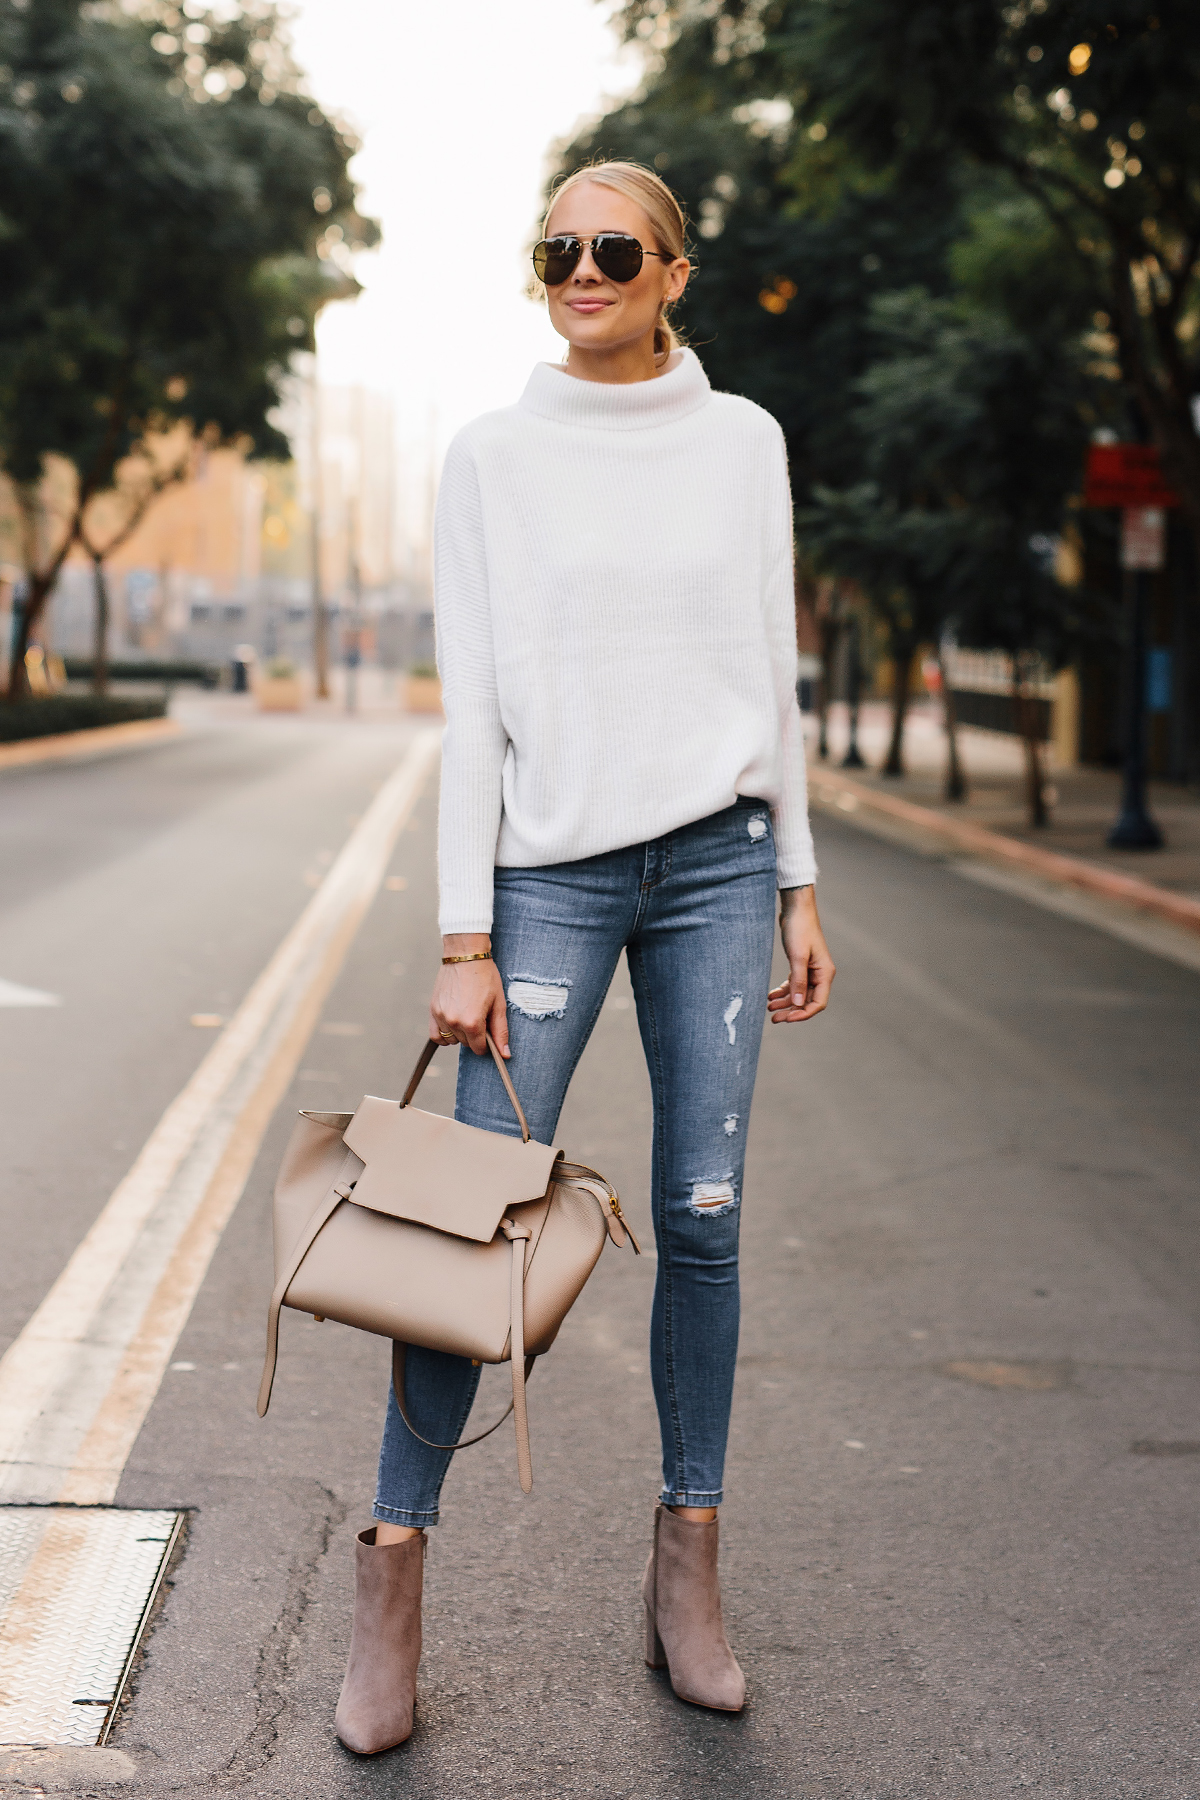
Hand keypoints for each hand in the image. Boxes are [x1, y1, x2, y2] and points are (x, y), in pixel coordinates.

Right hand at [430, 934, 509, 1056]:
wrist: (466, 956)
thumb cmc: (486, 977)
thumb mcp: (498, 1004)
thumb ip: (500, 1031)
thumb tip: (504, 1054)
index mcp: (472, 1022)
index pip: (479, 1048)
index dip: (486, 1043)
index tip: (489, 1032)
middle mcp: (454, 1022)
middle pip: (465, 1044)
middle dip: (474, 1036)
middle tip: (480, 1016)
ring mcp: (441, 1016)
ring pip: (451, 1039)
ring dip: (460, 1034)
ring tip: (467, 1016)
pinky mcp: (433, 1010)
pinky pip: (435, 1035)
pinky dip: (444, 1034)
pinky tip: (453, 1024)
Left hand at [768, 886, 834, 1023]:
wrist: (795, 909)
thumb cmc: (799, 929)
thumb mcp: (797, 957)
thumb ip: (798, 982)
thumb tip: (798, 1005)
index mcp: (824, 973)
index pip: (818, 1003)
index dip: (803, 1014)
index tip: (786, 1019)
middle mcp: (819, 974)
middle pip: (807, 1001)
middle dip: (791, 1011)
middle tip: (774, 1018)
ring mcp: (810, 970)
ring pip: (798, 994)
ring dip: (785, 1003)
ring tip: (769, 1008)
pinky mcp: (800, 965)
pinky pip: (793, 984)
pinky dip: (783, 991)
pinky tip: (771, 996)